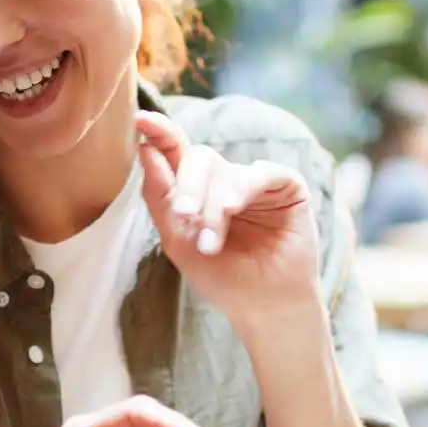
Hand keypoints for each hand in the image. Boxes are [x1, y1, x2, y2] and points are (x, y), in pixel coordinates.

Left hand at [135, 111, 319, 331]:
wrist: (262, 307)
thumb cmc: (220, 276)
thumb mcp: (177, 238)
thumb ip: (160, 196)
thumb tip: (146, 147)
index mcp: (196, 189)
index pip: (176, 152)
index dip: (159, 132)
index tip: (141, 119)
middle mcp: (224, 179)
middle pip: (198, 158)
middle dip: (187, 187)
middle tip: (183, 216)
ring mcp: (255, 181)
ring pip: (225, 171)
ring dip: (213, 206)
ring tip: (209, 242)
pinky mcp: (287, 187)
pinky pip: (261, 173)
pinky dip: (241, 190)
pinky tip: (232, 210)